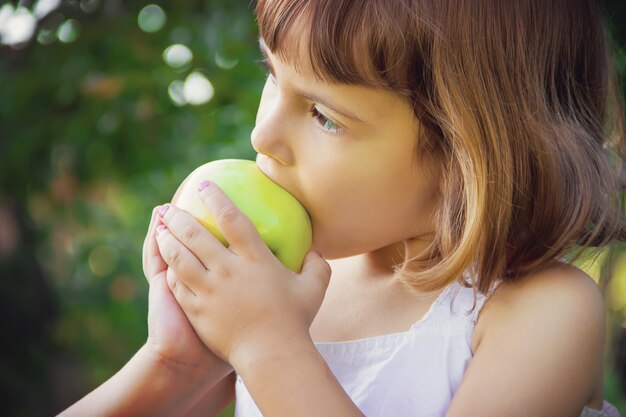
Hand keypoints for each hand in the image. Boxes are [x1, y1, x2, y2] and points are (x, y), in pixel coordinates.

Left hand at [155, 181, 330, 367]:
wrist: (272, 356)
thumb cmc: (294, 322)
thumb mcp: (314, 289)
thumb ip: (317, 266)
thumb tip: (317, 252)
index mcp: (255, 259)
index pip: (232, 219)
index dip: (216, 198)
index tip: (203, 185)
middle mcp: (229, 270)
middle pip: (196, 234)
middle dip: (179, 217)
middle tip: (170, 207)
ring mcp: (210, 290)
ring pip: (180, 258)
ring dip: (167, 240)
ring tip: (160, 230)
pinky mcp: (198, 310)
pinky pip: (179, 285)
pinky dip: (171, 272)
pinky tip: (167, 265)